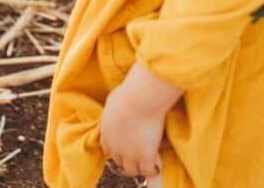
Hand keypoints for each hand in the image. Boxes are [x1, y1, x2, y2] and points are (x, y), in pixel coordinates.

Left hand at [100, 62, 180, 178]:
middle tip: (137, 156)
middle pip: (118, 162)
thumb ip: (115, 105)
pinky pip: (148, 170)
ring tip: (147, 164)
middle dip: (126, 160)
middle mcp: (115, 146)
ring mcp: (129, 153)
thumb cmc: (128, 92)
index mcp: (106, 131)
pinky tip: (157, 164)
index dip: (115, 150)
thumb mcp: (114, 97)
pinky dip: (153, 169)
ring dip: (139, 168)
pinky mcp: (145, 156)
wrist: (138, 99)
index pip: (107, 149)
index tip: (122, 148)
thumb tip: (119, 101)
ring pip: (132, 170)